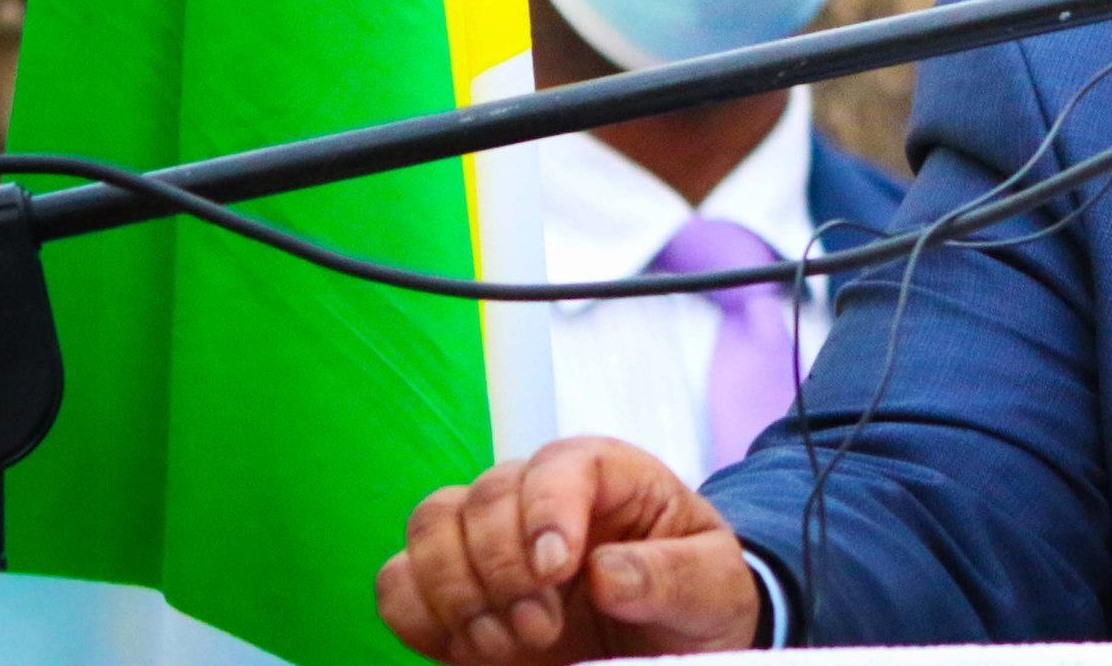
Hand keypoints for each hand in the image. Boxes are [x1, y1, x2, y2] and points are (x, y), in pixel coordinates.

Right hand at [376, 436, 760, 662]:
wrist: (669, 637)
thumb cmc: (698, 596)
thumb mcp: (714, 586)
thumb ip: (672, 575)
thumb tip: (605, 572)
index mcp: (607, 474)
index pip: (558, 465)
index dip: (546, 511)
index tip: (557, 571)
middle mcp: (537, 494)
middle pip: (481, 497)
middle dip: (502, 571)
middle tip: (543, 628)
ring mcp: (488, 537)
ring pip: (428, 528)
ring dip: (455, 593)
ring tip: (506, 642)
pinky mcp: (454, 587)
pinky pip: (397, 583)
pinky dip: (418, 617)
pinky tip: (468, 646)